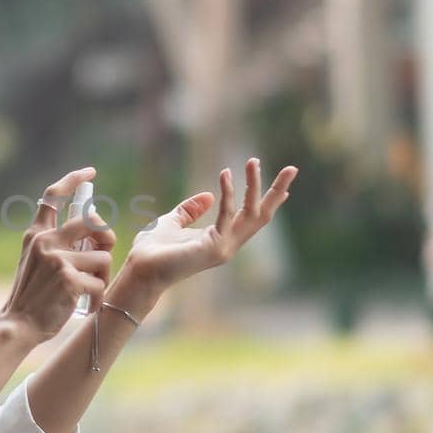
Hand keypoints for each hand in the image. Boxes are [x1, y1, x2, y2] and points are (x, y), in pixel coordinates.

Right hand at [0, 166, 116, 342]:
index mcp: (36, 234)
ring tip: (87, 290)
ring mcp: (57, 259)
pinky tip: (85, 305)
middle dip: (106, 239)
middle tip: (102, 255)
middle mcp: (45, 241)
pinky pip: (100, 283)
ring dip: (101, 276)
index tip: (89, 172)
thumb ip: (56, 243)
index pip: (53, 195)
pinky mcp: (69, 279)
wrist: (18, 324)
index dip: (73, 179)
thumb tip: (93, 229)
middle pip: (93, 222)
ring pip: (103, 257)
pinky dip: (97, 297)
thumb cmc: (32, 295)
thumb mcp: (35, 260)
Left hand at [123, 158, 297, 292]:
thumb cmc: (153, 251)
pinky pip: (226, 216)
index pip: (251, 218)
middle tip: (292, 168)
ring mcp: (223, 248)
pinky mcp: (213, 248)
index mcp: (221, 239)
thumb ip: (190, 210)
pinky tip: (225, 174)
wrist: (140, 271)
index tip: (286, 186)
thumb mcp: (172, 222)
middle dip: (277, 192)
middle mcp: (228, 244)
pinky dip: (227, 193)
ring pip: (251, 214)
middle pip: (262, 215)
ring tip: (253, 161)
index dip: (269, 201)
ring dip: (254, 186)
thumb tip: (208, 195)